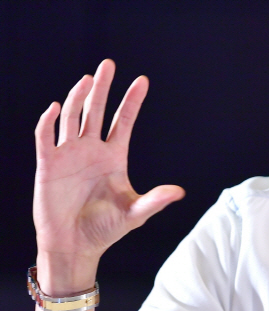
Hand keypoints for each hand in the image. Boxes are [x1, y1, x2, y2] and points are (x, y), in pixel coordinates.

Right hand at [34, 59, 184, 292]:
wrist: (75, 246)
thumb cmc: (105, 230)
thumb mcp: (134, 214)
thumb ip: (154, 201)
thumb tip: (179, 192)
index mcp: (114, 156)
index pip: (124, 121)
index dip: (132, 101)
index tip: (143, 80)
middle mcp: (91, 150)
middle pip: (97, 111)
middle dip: (103, 88)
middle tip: (109, 64)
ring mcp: (69, 155)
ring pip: (72, 117)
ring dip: (78, 98)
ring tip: (87, 80)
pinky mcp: (48, 165)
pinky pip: (46, 137)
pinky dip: (48, 122)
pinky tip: (54, 107)